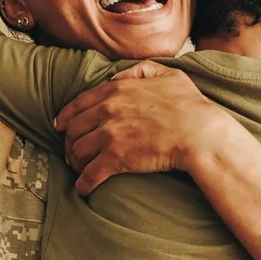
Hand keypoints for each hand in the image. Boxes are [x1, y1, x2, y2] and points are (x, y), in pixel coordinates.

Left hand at [55, 62, 232, 195]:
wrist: (199, 133)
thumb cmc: (190, 105)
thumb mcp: (168, 74)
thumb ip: (141, 69)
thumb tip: (119, 75)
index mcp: (116, 90)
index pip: (79, 103)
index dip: (66, 116)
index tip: (60, 126)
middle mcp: (107, 111)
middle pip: (73, 129)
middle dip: (69, 142)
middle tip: (72, 152)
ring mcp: (110, 135)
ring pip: (77, 151)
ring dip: (75, 162)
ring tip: (79, 169)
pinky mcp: (116, 159)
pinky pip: (90, 174)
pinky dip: (83, 184)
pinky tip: (83, 189)